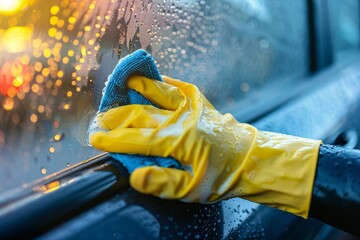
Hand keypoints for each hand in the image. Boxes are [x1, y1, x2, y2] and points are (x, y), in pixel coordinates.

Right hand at [89, 75, 320, 217]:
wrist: (250, 159)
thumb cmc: (221, 176)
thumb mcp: (192, 190)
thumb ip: (162, 183)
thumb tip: (134, 175)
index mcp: (177, 141)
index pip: (135, 139)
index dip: (111, 139)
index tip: (94, 138)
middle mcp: (181, 119)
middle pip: (140, 114)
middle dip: (116, 116)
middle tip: (100, 118)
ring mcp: (192, 107)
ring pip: (158, 93)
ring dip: (138, 88)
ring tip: (123, 82)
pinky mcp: (202, 103)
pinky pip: (181, 87)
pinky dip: (166, 82)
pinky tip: (157, 79)